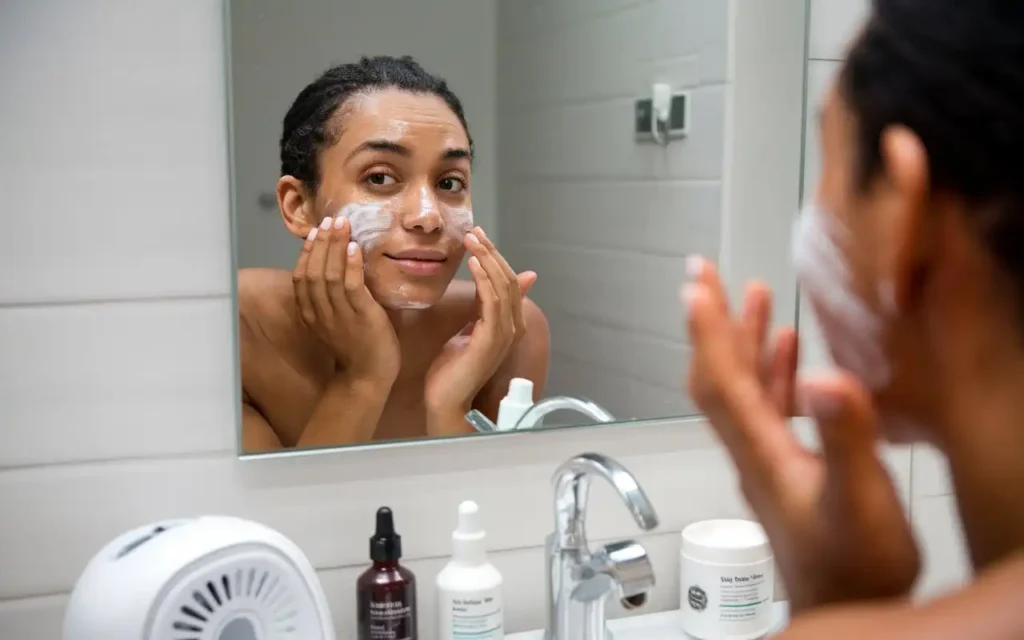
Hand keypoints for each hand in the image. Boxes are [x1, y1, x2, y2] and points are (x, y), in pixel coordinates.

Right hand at [293, 217, 399, 383]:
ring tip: (342, 226)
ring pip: (330, 275)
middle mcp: (321, 313)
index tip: (315, 233)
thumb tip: (340, 271)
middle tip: (331, 220)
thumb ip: (333, 300)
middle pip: (313, 271)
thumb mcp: (336, 322)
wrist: (367, 379)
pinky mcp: (361, 317)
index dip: (307, 253)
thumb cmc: (356, 349)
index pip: (301, 278)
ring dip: (335, 247)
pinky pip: (352, 287)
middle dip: (322, 243)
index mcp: (311, 314)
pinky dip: (351, 265)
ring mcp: (340, 316)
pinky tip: (354, 248)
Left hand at [424, 227, 535, 431]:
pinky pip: (491, 302)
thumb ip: (484, 303)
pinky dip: (484, 279)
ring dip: (487, 259)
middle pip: (509, 279)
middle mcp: (513, 327)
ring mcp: (504, 334)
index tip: (477, 235)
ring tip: (472, 240)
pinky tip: (472, 263)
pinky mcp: (490, 340)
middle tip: (474, 231)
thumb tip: (493, 282)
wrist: (446, 399)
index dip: (495, 255)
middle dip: (491, 252)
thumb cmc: (454, 367)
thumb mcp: (471, 327)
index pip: (508, 281)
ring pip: (503, 286)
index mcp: (510, 323)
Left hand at [682, 257, 919, 612]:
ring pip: (743, 388)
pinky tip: (791, 354)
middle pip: (719, 376)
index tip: (695, 285)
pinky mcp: (787, 467)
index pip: (721, 380)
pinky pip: (769, 407)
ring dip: (743, 340)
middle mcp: (754, 451)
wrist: (847, 609)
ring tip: (753, 296)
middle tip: (704, 273)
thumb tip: (822, 378)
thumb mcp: (857, 501)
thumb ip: (842, 439)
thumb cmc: (852, 570)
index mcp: (761, 452)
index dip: (707, 331)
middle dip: (711, 322)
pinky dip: (774, 372)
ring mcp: (768, 458)